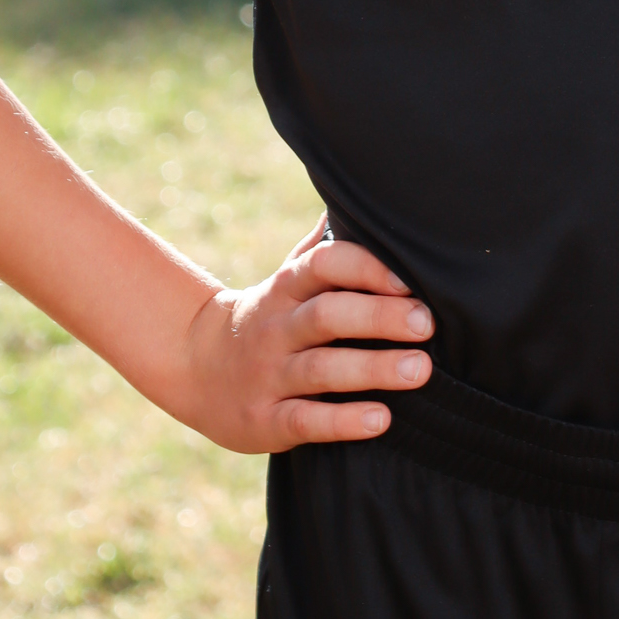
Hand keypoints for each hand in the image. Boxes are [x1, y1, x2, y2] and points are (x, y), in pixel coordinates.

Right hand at [173, 220, 432, 451]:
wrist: (192, 366)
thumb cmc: (267, 317)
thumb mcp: (286, 278)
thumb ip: (324, 247)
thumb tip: (358, 197)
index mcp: (286, 288)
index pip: (323, 265)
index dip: (365, 268)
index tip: (409, 280)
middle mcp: (276, 328)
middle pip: (326, 315)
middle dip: (378, 317)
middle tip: (427, 324)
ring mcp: (268, 375)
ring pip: (320, 369)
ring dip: (372, 369)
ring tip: (420, 369)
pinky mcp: (264, 420)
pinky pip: (304, 421)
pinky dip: (342, 422)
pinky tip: (380, 420)